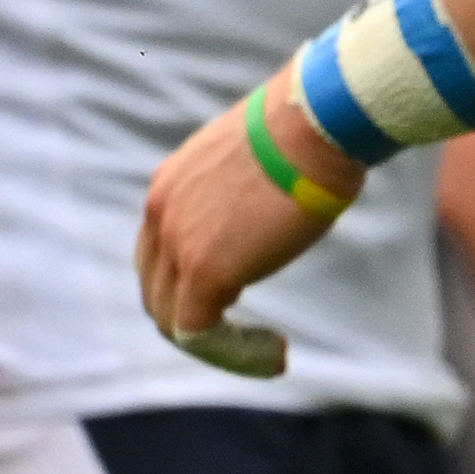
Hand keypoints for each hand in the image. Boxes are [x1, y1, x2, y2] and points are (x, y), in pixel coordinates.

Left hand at [132, 71, 357, 368]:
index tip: (235, 294)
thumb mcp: (256, 157)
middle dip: (195, 317)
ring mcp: (179, 245)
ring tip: (265, 350)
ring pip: (173, 319)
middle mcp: (160, 216)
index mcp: (169, 187)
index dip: (188, 283)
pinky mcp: (206, 273)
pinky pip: (200, 334)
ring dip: (217, 342)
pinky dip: (234, 353)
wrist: (317, 120)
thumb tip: (273, 203)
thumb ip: (242, 191)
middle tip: (243, 334)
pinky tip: (274, 353)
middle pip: (157, 290)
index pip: (158, 253)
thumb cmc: (310, 128)